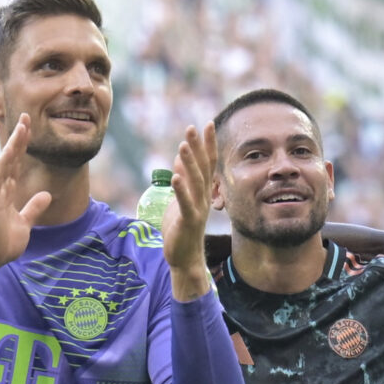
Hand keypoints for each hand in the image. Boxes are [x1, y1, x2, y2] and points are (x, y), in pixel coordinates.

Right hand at [0, 115, 51, 301]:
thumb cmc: (3, 242)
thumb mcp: (25, 223)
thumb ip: (34, 208)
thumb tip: (46, 194)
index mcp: (8, 192)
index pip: (17, 164)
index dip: (23, 147)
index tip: (29, 129)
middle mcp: (0, 188)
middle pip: (12, 158)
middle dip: (20, 138)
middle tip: (27, 117)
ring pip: (6, 162)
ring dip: (15, 144)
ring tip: (23, 125)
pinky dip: (6, 161)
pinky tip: (12, 147)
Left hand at [164, 122, 218, 289]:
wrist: (185, 258)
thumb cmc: (181, 229)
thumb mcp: (180, 199)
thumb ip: (182, 178)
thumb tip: (179, 157)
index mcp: (202, 192)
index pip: (207, 164)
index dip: (207, 144)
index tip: (207, 124)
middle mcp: (203, 198)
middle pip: (203, 168)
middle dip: (198, 148)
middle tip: (193, 127)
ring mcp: (198, 209)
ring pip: (195, 183)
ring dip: (189, 164)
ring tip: (183, 146)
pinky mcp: (188, 221)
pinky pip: (185, 203)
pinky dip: (181, 190)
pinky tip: (175, 176)